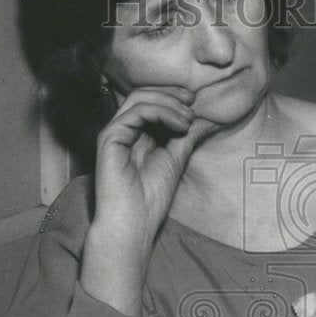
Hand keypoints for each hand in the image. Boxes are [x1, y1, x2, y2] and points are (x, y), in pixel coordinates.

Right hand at [93, 85, 217, 243]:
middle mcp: (123, 130)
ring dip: (168, 103)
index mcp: (137, 134)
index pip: (152, 102)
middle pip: (144, 94)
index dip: (173, 97)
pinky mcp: (109, 137)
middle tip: (193, 102)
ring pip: (139, 98)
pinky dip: (161, 112)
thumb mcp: (176, 159)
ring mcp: (115, 132)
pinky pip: (135, 112)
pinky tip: (179, 125)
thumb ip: (186, 136)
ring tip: (188, 118)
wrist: (134, 222)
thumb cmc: (151, 198)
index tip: (196, 103)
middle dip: (171, 94)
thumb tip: (207, 119)